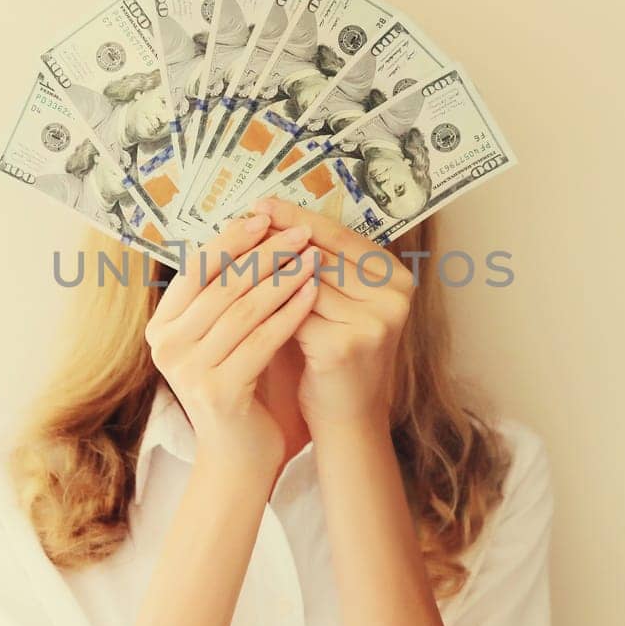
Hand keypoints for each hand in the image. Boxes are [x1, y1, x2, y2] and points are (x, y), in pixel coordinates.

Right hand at [145, 212, 317, 472]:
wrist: (239, 456)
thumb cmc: (239, 387)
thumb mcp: (224, 335)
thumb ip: (229, 293)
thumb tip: (259, 229)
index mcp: (162, 325)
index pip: (196, 268)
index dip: (232, 239)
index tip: (267, 216)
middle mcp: (166, 345)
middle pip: (220, 284)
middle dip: (264, 254)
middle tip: (299, 233)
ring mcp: (188, 370)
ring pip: (242, 309)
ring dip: (281, 279)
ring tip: (312, 258)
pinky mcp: (218, 391)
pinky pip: (260, 341)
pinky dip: (288, 314)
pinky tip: (311, 295)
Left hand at [254, 199, 414, 437]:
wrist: (348, 420)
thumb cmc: (334, 357)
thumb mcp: (336, 305)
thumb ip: (316, 266)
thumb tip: (268, 217)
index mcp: (395, 276)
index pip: (339, 234)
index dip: (297, 218)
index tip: (260, 204)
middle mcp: (393, 294)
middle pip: (321, 253)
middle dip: (275, 239)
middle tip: (237, 223)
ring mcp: (374, 321)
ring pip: (303, 281)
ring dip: (263, 269)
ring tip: (229, 255)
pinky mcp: (346, 345)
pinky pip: (293, 313)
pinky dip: (264, 304)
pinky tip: (235, 295)